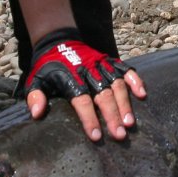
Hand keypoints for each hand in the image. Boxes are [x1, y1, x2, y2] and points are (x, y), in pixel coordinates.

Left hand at [24, 28, 146, 140]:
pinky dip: (135, 80)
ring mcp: (102, 65)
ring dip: (125, 103)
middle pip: (103, 95)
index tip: (96, 136)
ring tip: (130, 123)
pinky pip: (125, 69)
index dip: (89, 118)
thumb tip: (37, 113)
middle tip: (119, 135)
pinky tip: (142, 94)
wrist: (59, 40)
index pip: (82, 100)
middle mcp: (89, 71)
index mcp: (71, 78)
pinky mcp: (110, 61)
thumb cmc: (48, 66)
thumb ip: (35, 96)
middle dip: (112, 116)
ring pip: (117, 85)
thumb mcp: (35, 80)